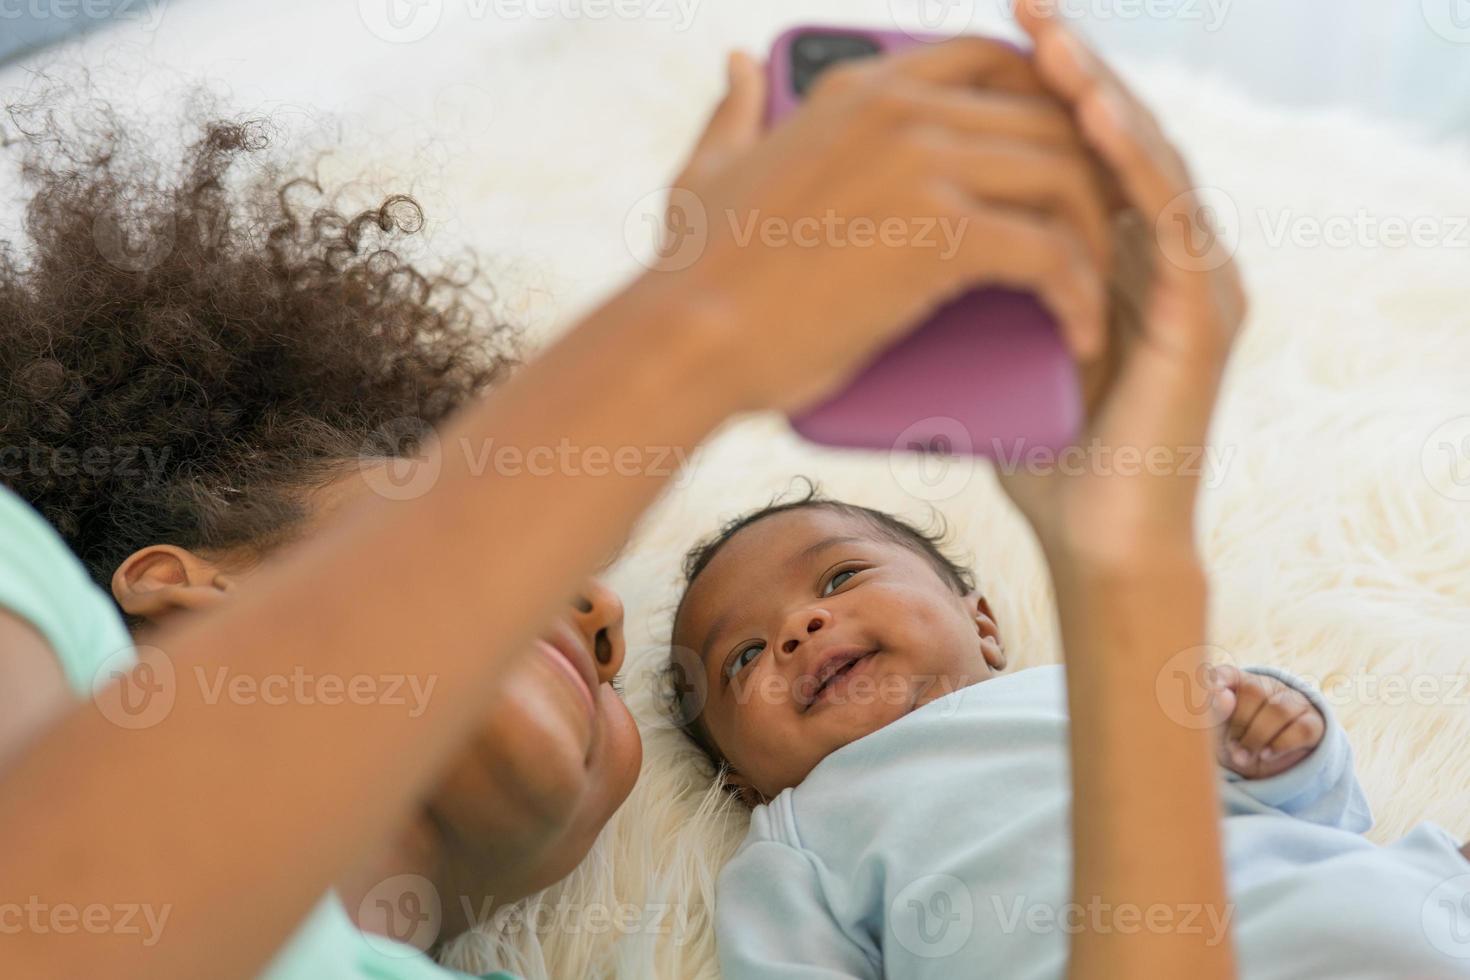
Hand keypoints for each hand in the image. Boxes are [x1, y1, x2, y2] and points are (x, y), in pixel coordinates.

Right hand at [655, 40, 1114, 413]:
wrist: (688, 337)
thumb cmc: (694, 272)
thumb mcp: (706, 169)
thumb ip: (734, 109)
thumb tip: (740, 61)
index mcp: (859, 92)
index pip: (989, 61)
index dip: (1048, 105)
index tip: (1070, 162)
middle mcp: (899, 107)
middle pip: (1048, 116)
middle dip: (1094, 175)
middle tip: (1104, 240)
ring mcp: (925, 162)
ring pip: (1065, 174)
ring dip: (1097, 237)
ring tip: (1098, 295)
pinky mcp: (942, 232)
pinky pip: (1051, 250)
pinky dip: (1079, 293)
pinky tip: (1081, 333)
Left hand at [997, 3, 1247, 565]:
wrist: (1089, 538)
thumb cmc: (1032, 448)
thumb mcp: (980, 344)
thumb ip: (950, 283)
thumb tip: (869, 235)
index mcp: (1109, 250)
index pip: (1076, 144)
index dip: (1036, 83)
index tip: (976, 32)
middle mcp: (1157, 249)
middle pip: (1116, 133)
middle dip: (1069, 65)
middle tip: (1022, 4)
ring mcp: (1189, 275)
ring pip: (1149, 159)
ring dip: (1100, 95)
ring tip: (1050, 40)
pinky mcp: (1203, 312)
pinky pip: (1171, 220)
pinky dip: (1134, 165)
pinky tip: (1093, 120)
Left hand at [1210, 666, 1324, 778]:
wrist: (1261, 771)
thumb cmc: (1230, 742)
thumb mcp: (1215, 731)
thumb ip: (1213, 712)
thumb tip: (1221, 694)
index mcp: (1236, 681)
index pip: (1226, 673)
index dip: (1218, 680)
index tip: (1212, 689)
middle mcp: (1267, 685)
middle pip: (1254, 691)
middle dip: (1240, 723)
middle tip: (1231, 746)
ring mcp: (1294, 702)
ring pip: (1280, 710)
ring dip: (1258, 737)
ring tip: (1243, 757)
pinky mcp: (1314, 723)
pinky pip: (1302, 729)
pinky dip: (1281, 745)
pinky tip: (1265, 755)